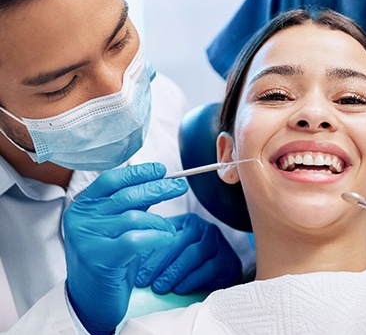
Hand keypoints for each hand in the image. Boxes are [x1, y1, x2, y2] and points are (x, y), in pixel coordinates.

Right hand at [64, 163, 188, 334]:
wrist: (90, 301)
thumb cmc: (107, 261)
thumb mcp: (115, 226)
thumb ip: (130, 205)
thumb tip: (157, 181)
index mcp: (82, 206)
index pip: (111, 179)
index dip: (138, 172)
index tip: (161, 170)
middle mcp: (80, 219)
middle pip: (126, 194)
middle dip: (157, 188)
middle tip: (179, 187)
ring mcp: (87, 238)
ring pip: (133, 217)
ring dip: (159, 221)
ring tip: (169, 229)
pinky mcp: (100, 258)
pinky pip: (136, 238)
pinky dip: (157, 236)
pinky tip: (167, 239)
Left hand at [134, 213, 241, 293]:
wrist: (223, 269)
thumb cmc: (191, 260)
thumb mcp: (175, 247)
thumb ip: (156, 247)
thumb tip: (130, 257)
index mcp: (186, 222)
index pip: (164, 231)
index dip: (147, 247)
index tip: (132, 265)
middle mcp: (202, 228)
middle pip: (177, 242)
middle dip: (158, 262)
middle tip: (143, 280)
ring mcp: (217, 242)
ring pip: (193, 254)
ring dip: (173, 272)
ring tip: (159, 287)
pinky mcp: (226, 259)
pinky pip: (208, 269)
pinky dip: (191, 280)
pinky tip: (179, 289)